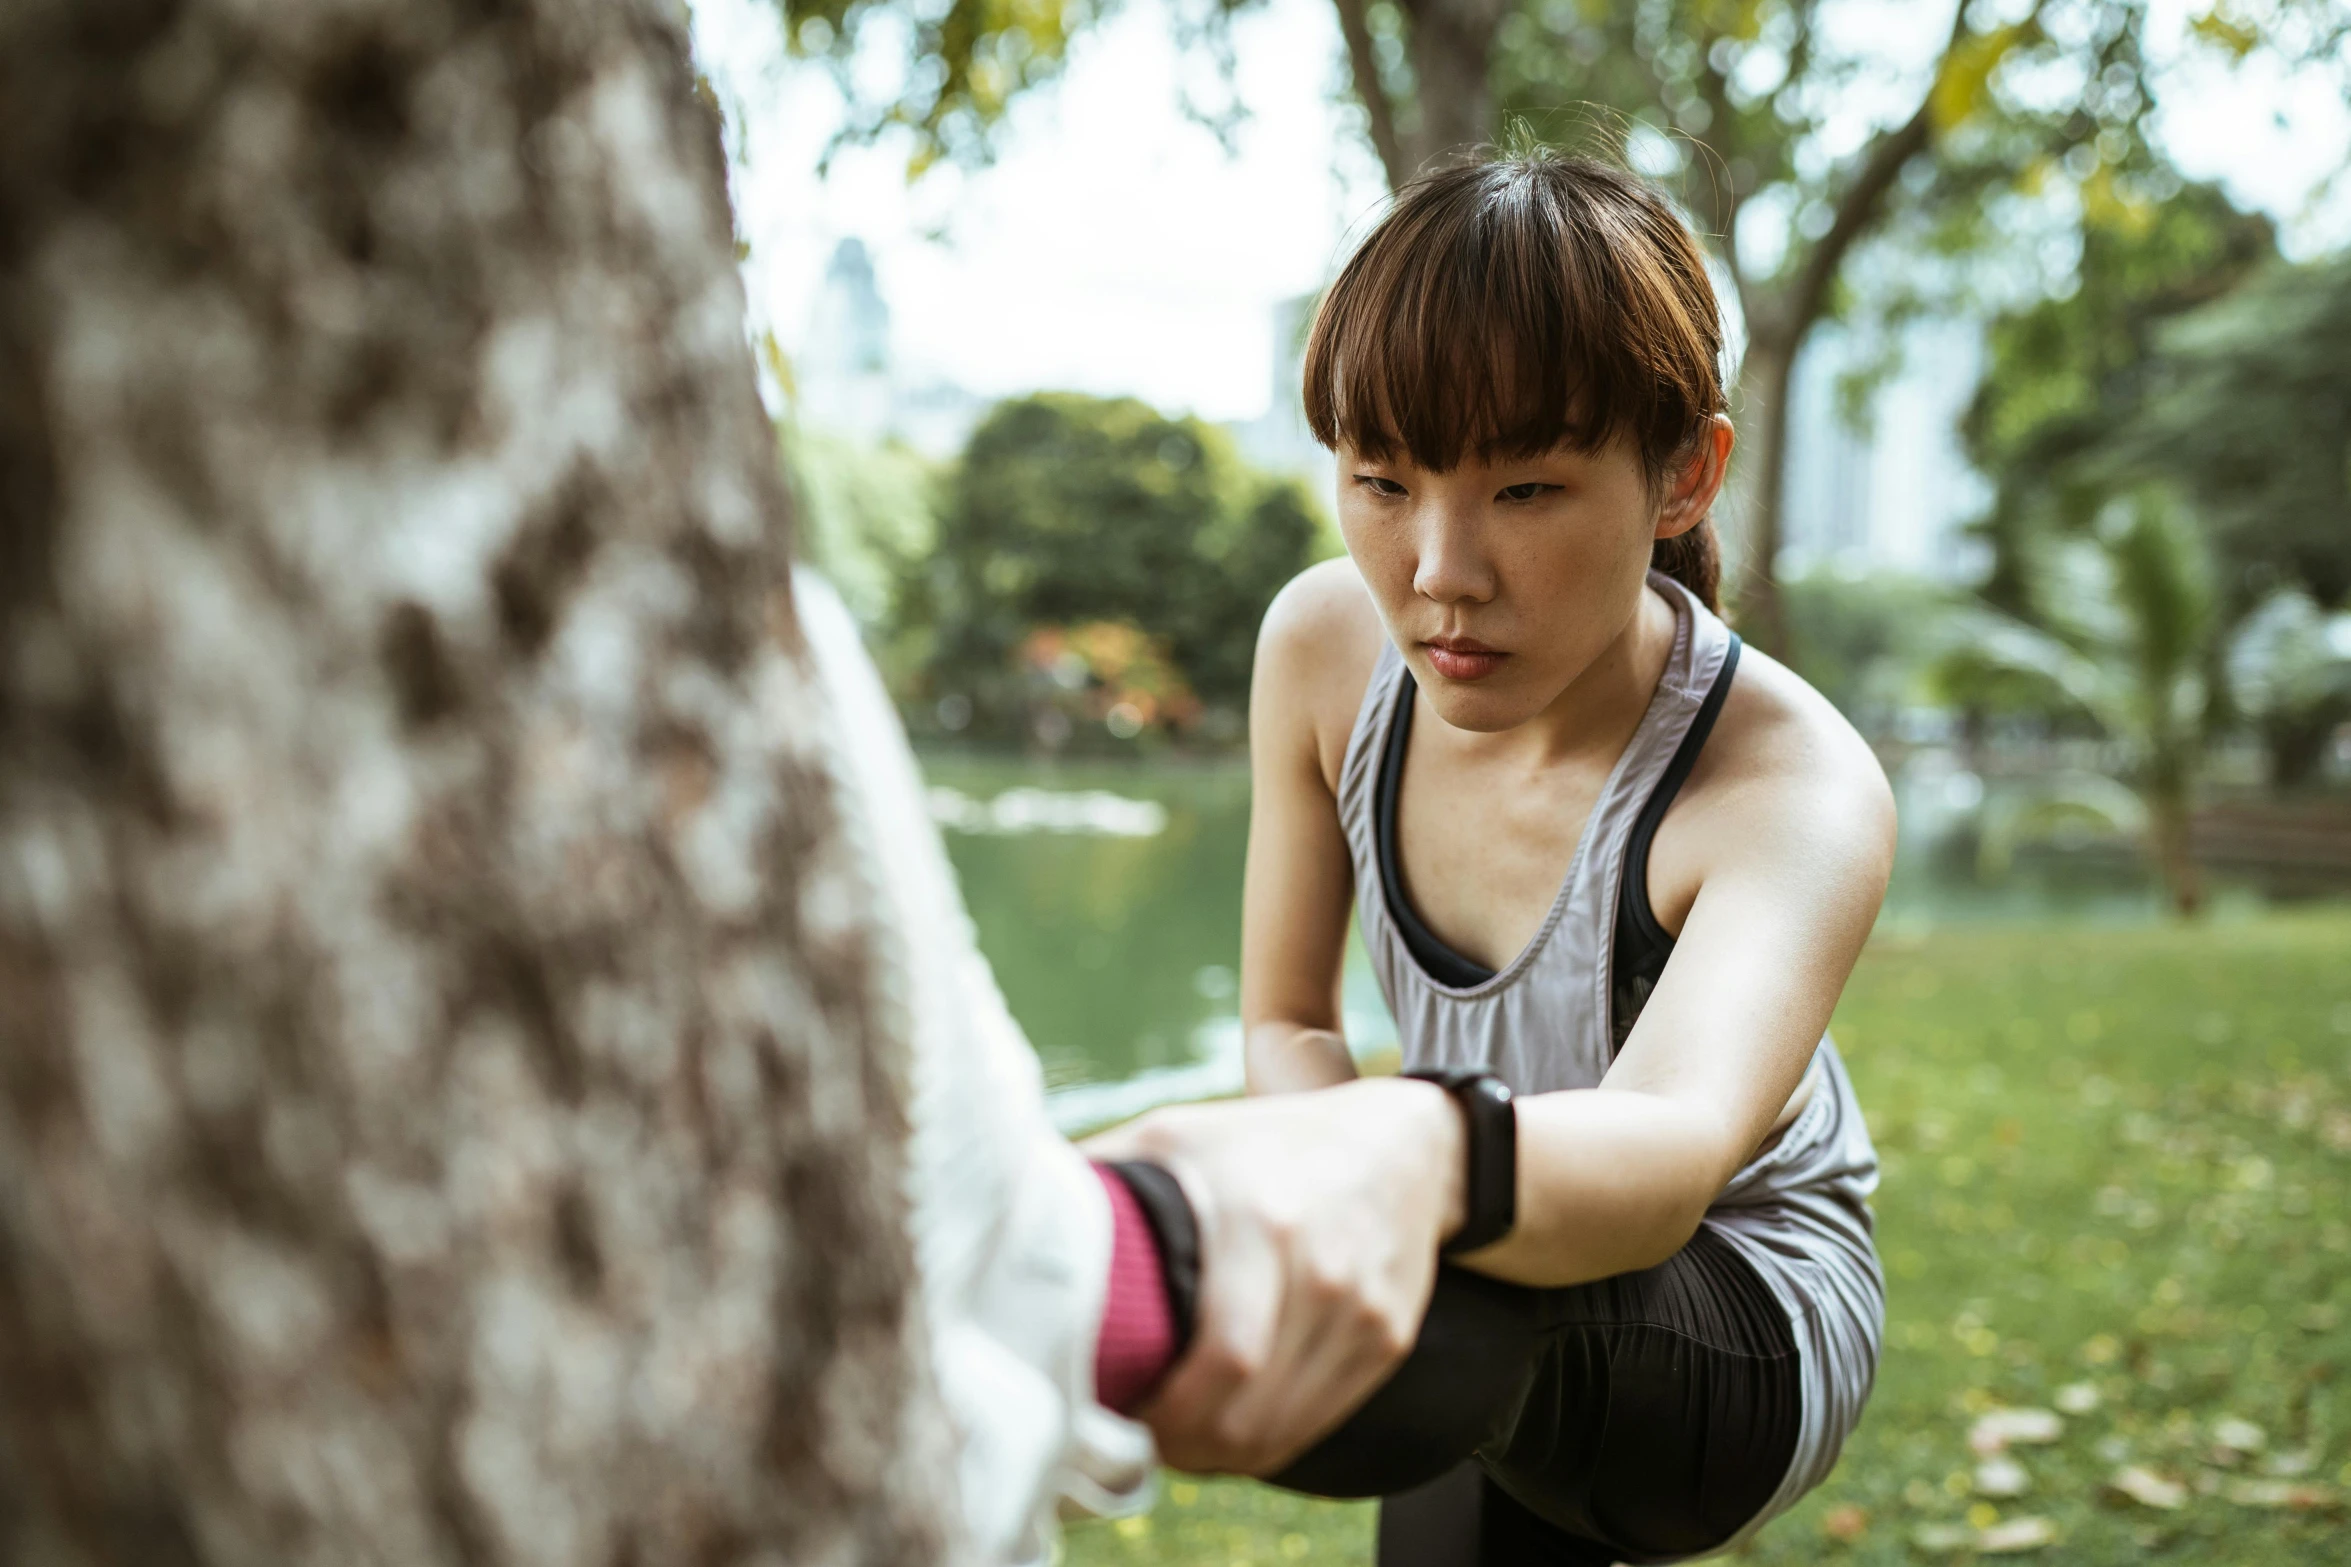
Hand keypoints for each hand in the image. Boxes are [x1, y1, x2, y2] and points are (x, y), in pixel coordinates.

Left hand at [1081, 1077, 1465, 1474]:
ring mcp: (1361, 1310)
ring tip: (1176, 1437)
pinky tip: (1230, 1425)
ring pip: (1279, 1430)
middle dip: (1183, 1443)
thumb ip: (1104, 1179)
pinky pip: (1317, 1423)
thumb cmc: (1262, 1141)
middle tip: (1139, 1435)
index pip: (1222, 1359)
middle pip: (1247, 1411)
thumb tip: (1010, 1224)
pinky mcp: (1386, 1340)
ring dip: (1219, 1452)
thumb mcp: (1176, 1133)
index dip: (1165, 1411)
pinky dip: (1266, 1441)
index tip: (1118, 1413)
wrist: (1400, 1145)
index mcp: (1261, 1217)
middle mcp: (1320, 1268)